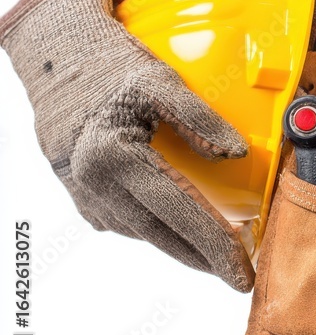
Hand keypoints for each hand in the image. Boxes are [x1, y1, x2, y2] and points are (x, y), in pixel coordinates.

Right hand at [0, 0, 254, 291]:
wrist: (54, 57)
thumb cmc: (111, 64)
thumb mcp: (158, 79)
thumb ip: (199, 116)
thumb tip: (237, 153)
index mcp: (114, 157)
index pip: (179, 213)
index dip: (215, 247)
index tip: (243, 275)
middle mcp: (95, 184)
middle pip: (162, 236)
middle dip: (206, 260)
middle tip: (243, 277)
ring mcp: (85, 194)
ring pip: (145, 233)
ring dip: (185, 247)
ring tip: (224, 254)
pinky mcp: (83, 196)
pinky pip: (130, 222)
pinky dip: (162, 229)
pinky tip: (188, 229)